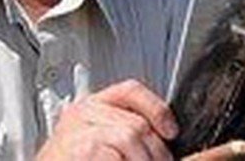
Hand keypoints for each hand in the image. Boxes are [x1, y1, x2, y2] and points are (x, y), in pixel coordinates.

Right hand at [36, 79, 176, 160]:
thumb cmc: (73, 160)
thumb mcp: (99, 142)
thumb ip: (124, 132)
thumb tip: (163, 138)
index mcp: (91, 109)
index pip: (130, 91)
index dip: (156, 108)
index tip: (171, 131)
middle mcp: (83, 114)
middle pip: (137, 122)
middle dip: (156, 152)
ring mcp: (77, 130)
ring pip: (129, 136)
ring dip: (141, 160)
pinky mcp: (80, 148)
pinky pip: (114, 154)